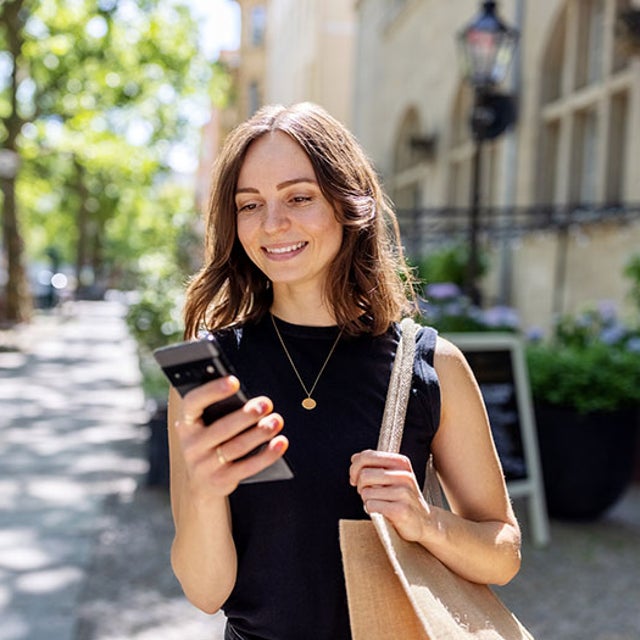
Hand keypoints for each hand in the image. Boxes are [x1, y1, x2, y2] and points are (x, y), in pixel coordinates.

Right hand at [174, 376, 287, 496]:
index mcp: (186, 423)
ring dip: (260, 433)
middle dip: (246, 415)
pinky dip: (267, 455)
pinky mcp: (221, 480)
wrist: (200, 483)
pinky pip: (248, 467)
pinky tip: (280, 442)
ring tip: (276, 421)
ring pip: (237, 446)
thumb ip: (218, 409)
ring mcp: (204, 465)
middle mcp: (191, 445)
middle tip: (266, 404)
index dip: (212, 391)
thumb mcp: (204, 426)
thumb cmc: (209, 442)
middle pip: (222, 428)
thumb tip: (249, 397)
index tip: (234, 381)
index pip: (193, 403)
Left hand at [349, 449, 430, 542]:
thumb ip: (374, 465)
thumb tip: (354, 458)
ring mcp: (404, 493)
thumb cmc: (403, 497)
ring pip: (366, 492)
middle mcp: (404, 475)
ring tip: (376, 502)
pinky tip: (380, 511)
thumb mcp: (393, 476)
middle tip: (365, 492)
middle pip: (364, 474)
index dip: (355, 467)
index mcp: (401, 462)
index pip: (367, 456)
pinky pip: (371, 506)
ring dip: (366, 499)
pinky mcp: (401, 510)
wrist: (424, 520)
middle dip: (359, 485)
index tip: (355, 477)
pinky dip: (370, 509)